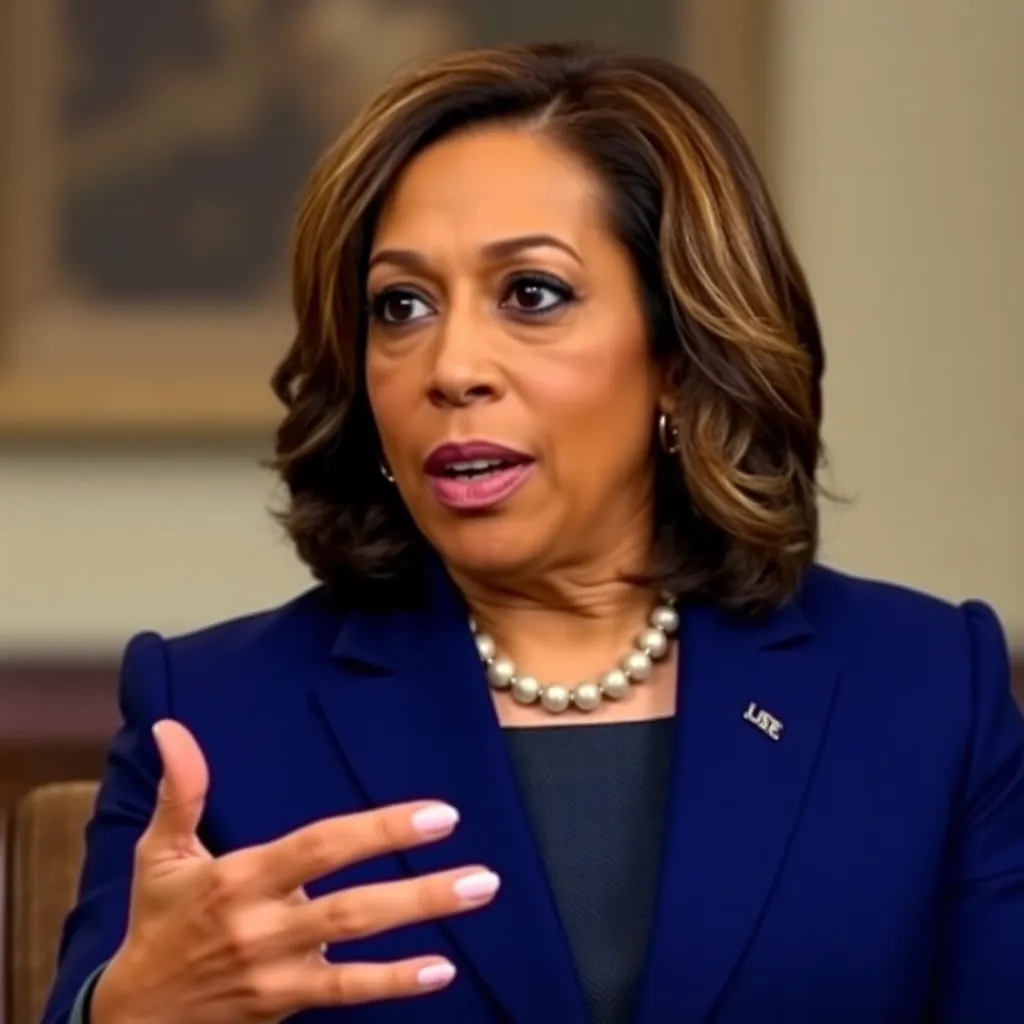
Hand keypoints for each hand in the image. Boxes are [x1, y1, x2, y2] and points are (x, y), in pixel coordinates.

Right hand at [91, 720, 496, 1023]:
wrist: (136, 1018)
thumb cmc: (158, 922)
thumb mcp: (160, 854)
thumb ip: (180, 789)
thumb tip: (171, 728)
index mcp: (240, 877)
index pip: (320, 847)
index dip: (380, 831)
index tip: (439, 815)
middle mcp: (263, 922)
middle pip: (351, 904)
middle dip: (419, 888)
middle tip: (481, 872)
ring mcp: (278, 966)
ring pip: (357, 941)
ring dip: (420, 919)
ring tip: (477, 894)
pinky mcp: (286, 1000)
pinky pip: (347, 992)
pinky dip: (395, 982)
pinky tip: (442, 969)